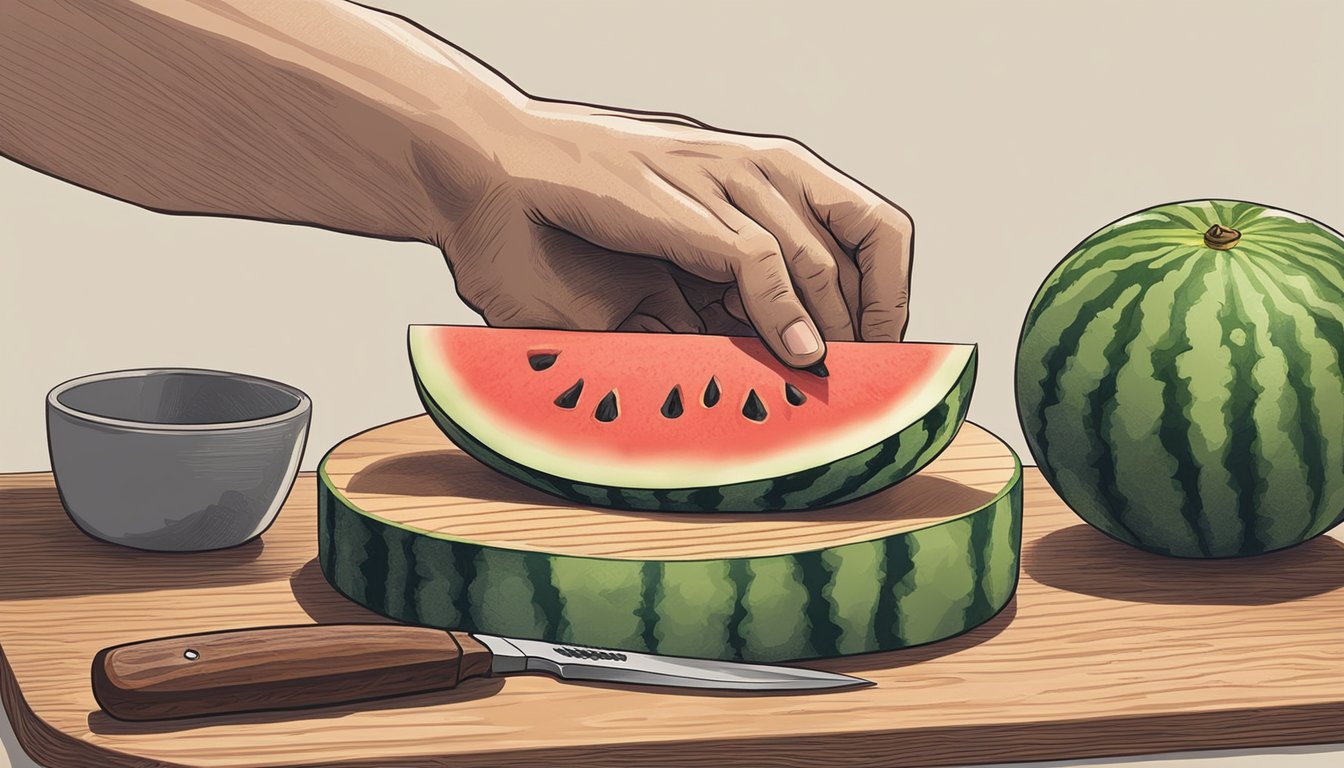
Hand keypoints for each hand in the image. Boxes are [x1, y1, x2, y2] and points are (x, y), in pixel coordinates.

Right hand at [427, 102, 913, 366]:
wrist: (485, 184)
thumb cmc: (559, 231)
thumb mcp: (658, 277)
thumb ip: (710, 312)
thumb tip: (768, 367)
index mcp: (752, 184)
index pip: (866, 226)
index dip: (890, 290)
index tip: (884, 354)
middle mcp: (750, 172)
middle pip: (864, 237)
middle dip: (877, 319)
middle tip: (873, 381)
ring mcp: (716, 183)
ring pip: (818, 255)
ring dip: (837, 327)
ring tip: (843, 382)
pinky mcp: (682, 205)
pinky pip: (758, 259)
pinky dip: (784, 312)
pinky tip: (797, 356)